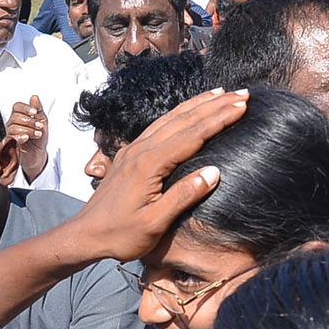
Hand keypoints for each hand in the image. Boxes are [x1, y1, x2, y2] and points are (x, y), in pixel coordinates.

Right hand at [7, 96, 48, 182]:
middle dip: (30, 121)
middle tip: (39, 126)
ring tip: (37, 134)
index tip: (35, 112)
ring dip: (28, 130)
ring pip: (13, 127)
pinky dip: (19, 137)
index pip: (17, 107)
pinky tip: (26, 138)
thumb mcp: (42, 121)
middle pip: (15, 117)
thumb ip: (39, 109)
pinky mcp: (8, 145)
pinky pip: (10, 138)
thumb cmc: (39, 138)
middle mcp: (11, 124)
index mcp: (19, 116)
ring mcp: (9, 134)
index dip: (25, 108)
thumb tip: (34, 97)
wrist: (38, 154)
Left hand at [71, 87, 247, 262]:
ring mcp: (132, 151)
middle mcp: (140, 151)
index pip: (192, 135)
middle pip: (183, 120)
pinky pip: (158, 127)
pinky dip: (178, 115)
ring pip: (169, 119)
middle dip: (215, 105)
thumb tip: (214, 173)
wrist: (85, 235)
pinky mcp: (128, 155)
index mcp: (149, 165)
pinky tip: (188, 111)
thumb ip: (183, 197)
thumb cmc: (119, 235)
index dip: (219, 119)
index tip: (243, 106)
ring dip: (197, 105)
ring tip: (221, 93)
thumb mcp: (154, 223)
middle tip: (244, 93)